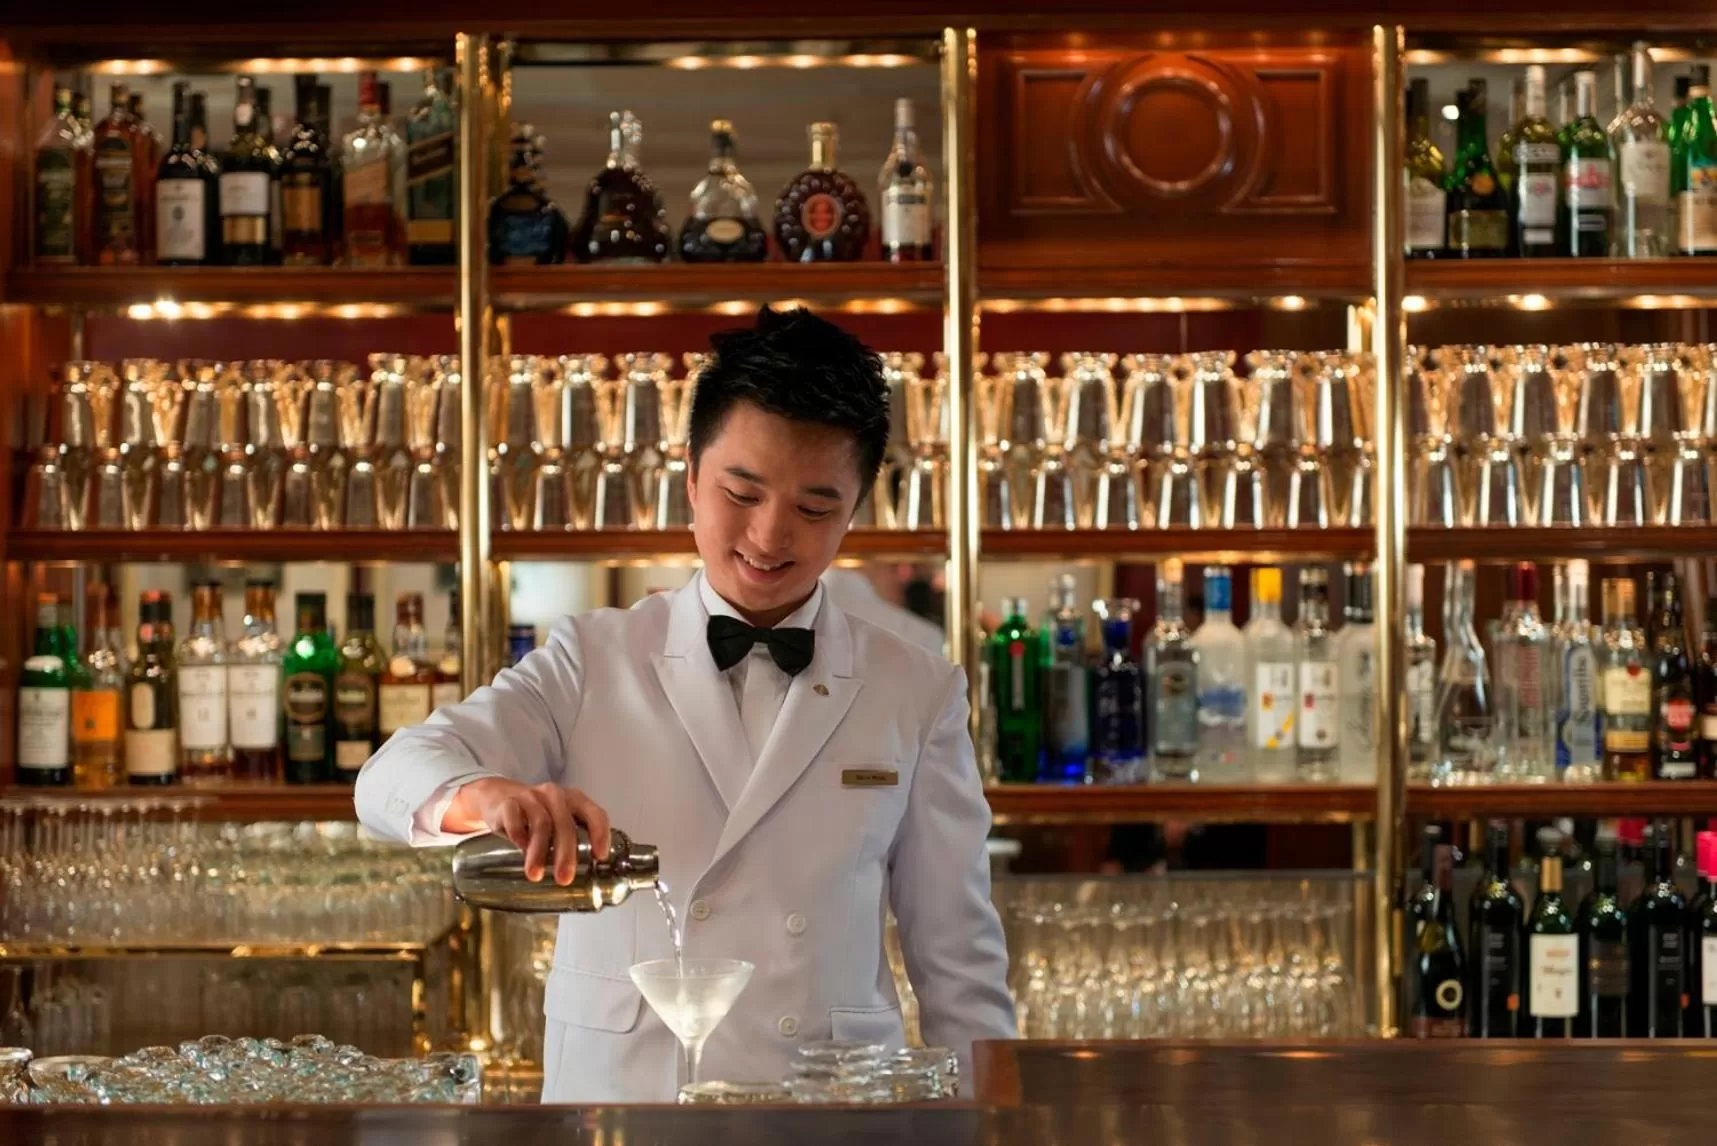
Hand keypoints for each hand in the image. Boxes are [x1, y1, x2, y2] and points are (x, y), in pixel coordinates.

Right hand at [446, 777, 611, 884]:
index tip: (599, 857)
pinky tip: (519, 848)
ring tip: (535, 874)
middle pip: (565, 824)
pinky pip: (514, 817)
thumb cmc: (536, 815)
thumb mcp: (557, 822)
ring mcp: (531, 797)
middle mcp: (555, 796)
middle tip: (564, 878)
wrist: (498, 797)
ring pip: (540, 823)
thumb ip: (571, 840)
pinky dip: (518, 834)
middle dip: (566, 854)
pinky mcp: (507, 802)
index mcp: (574, 800)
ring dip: (539, 852)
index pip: (594, 813)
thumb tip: (583, 876)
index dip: (600, 834)